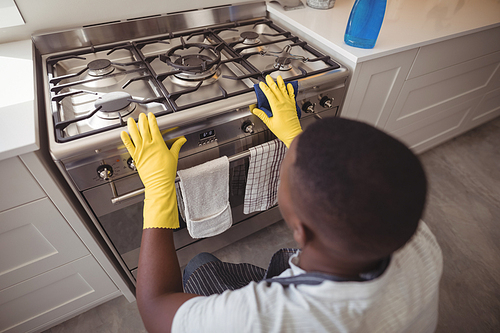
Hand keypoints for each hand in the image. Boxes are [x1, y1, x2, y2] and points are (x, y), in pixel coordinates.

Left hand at [121, 113, 185, 228]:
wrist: (159, 183)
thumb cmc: (166, 172)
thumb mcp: (174, 157)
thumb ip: (177, 146)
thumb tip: (182, 140)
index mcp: (158, 144)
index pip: (154, 128)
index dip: (152, 120)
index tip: (151, 115)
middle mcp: (148, 146)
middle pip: (144, 129)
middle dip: (142, 120)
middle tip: (141, 115)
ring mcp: (141, 151)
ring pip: (135, 135)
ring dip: (132, 126)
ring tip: (131, 120)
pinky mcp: (135, 157)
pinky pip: (129, 146)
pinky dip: (125, 139)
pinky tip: (123, 133)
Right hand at [252, 75, 301, 147]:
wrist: (293, 134)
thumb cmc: (283, 131)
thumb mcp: (270, 124)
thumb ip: (262, 115)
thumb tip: (255, 110)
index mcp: (277, 107)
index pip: (270, 94)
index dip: (265, 88)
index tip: (262, 84)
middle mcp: (284, 104)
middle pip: (277, 90)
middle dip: (271, 82)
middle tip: (268, 77)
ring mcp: (289, 104)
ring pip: (284, 90)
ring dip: (281, 83)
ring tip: (279, 77)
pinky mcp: (293, 106)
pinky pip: (292, 95)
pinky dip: (290, 89)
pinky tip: (289, 85)